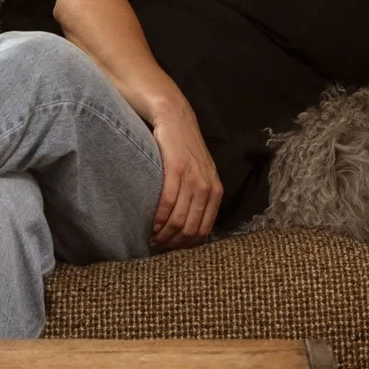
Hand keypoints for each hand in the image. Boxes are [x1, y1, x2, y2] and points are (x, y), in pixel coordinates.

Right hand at [149, 103, 222, 247]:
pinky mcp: (176, 169)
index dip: (187, 245)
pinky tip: (152, 224)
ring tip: (152, 239)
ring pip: (179, 219)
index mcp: (216, 191)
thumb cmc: (184, 150)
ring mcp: (193, 178)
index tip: (172, 250)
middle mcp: (207, 187)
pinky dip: (159, 218)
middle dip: (174, 243)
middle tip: (158, 247)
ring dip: (164, 234)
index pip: (204, 230)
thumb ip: (199, 197)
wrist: (175, 118)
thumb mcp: (201, 174)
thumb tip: (189, 227)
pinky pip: (168, 202)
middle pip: (191, 228)